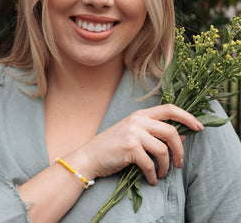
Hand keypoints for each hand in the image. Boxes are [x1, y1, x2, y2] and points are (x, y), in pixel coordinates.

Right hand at [81, 104, 203, 184]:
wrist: (91, 155)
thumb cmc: (114, 145)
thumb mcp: (134, 133)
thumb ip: (155, 132)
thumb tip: (181, 137)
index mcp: (141, 114)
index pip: (169, 109)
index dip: (187, 117)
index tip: (199, 127)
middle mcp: (138, 120)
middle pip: (171, 131)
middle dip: (180, 150)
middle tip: (179, 163)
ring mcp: (133, 133)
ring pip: (163, 150)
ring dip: (166, 166)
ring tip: (162, 173)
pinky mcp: (129, 148)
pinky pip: (150, 164)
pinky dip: (153, 175)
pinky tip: (151, 179)